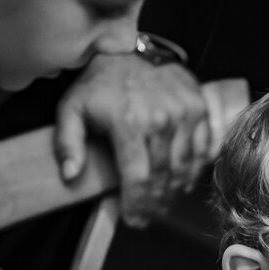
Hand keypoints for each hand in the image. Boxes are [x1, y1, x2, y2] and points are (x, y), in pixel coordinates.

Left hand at [54, 53, 208, 227]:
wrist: (128, 49)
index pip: (138, 177)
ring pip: (184, 167)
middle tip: (147, 217)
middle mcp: (160, 119)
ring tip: (162, 204)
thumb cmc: (99, 84)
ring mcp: (183, 114)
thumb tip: (70, 175)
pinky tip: (180, 182)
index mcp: (128, 122)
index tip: (133, 220)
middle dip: (155, 204)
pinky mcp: (198, 109)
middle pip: (163, 177)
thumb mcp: (71, 109)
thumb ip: (67, 143)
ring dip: (174, 191)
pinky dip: (192, 170)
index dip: (137, 204)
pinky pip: (200, 149)